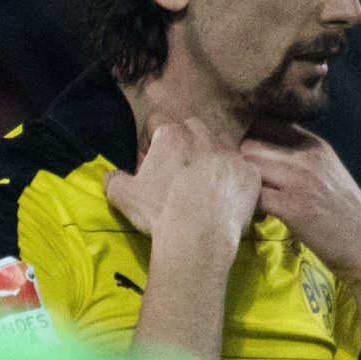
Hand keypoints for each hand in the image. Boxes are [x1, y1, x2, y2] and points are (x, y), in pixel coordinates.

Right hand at [102, 115, 261, 261]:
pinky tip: (224, 195)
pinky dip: (233, 177)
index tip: (152, 158)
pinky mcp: (250, 173)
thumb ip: (114, 179)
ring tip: (205, 178)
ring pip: (222, 142)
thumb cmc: (158, 212)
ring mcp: (231, 154)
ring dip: (213, 153)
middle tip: (179, 167)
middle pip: (194, 126)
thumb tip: (110, 174)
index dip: (154, 140)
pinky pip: (242, 168)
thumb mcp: (123, 196)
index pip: (160, 122)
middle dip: (187, 140)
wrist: (197, 237)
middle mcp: (204, 137)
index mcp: (171, 136)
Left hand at [240, 129, 360, 354]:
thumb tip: (257, 152)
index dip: (240, 133)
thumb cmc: (340, 214)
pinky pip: (253, 197)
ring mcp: (301, 181)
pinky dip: (240, 204)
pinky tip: (234, 214)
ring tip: (218, 194)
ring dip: (229, 180)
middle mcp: (307, 157)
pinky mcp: (294, 207)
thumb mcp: (324, 174)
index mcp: (314, 145)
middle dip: (227, 157)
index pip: (268, 123)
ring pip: (248, 166)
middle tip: (207, 174)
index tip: (221, 147)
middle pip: (250, 143)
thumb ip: (296, 158)